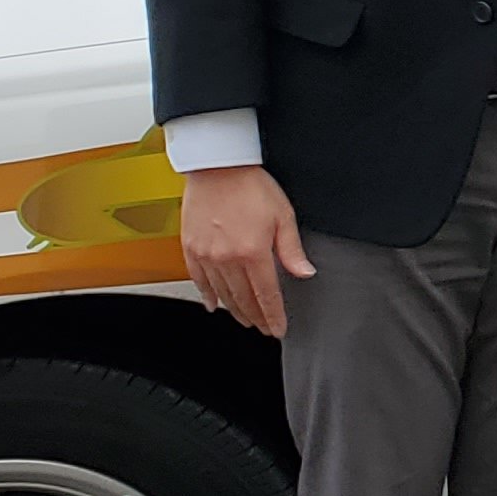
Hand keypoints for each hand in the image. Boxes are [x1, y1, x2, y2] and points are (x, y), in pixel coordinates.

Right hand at [180, 164, 312, 338]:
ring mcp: (206, 255)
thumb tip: (305, 273)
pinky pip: (199, 280)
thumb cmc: (251, 185)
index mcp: (253, 253)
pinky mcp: (191, 248)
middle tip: (263, 327)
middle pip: (244, 299)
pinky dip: (207, 295)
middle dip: (256, 317)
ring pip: (222, 294)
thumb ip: (292, 249)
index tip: (278, 329)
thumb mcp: (282, 216)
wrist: (217, 166)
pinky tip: (213, 304)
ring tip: (244, 319)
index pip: (267, 296)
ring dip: (234, 310)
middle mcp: (227, 259)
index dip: (273, 316)